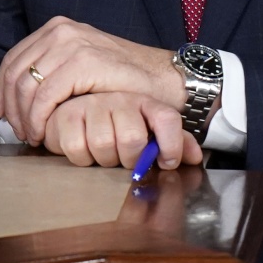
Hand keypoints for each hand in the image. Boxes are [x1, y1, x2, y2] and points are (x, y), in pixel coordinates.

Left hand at [0, 17, 185, 144]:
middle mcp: (61, 31)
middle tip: (17, 131)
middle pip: (16, 72)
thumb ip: (55, 71)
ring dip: (23, 116)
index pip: (14, 59)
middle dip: (10, 107)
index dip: (2, 89)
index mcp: (57, 29)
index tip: (1, 113)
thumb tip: (19, 96)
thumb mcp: (83, 65)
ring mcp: (71, 43)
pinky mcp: (83, 62)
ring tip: (31, 135)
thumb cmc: (125, 79)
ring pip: (27, 85)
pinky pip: (46, 94)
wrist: (164, 78)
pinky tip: (42, 132)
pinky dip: (38, 117)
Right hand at [41, 93, 202, 169]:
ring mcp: (93, 102)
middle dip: (127, 160)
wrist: (74, 109)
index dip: (172, 146)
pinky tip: (82, 150)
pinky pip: (77, 147)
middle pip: (132, 140)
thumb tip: (195, 157)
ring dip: (102, 160)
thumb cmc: (114, 127)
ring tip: (101, 154)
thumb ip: (173, 143)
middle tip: (121, 159)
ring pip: (104, 144)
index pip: (167, 119)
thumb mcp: (149, 132)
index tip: (167, 163)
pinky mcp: (66, 112)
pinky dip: (81, 158)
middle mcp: (121, 98)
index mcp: (145, 102)